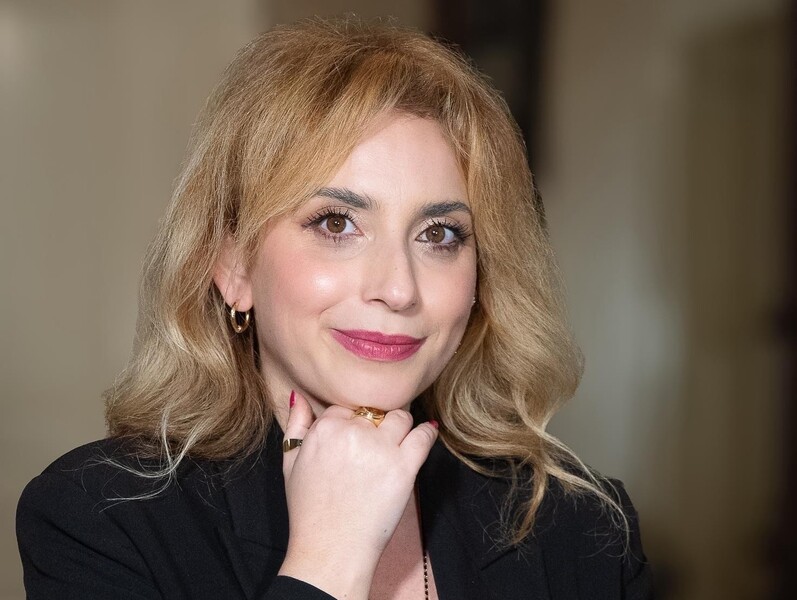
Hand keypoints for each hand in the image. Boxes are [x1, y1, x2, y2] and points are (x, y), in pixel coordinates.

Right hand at [277, 391, 438, 599]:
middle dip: (375, 424)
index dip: (352, 422)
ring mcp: (381, 448)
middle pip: (374, 411)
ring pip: (401, 417)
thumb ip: (295, 426)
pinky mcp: (404, 467)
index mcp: (325, 429)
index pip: (346, 407)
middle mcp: (353, 433)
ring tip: (397, 442)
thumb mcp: (290, 464)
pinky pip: (423, 436)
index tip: (356, 439)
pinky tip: (427, 433)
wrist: (331, 550)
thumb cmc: (309, 511)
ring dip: (401, 426)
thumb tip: (300, 398)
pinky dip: (427, 432)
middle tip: (376, 444)